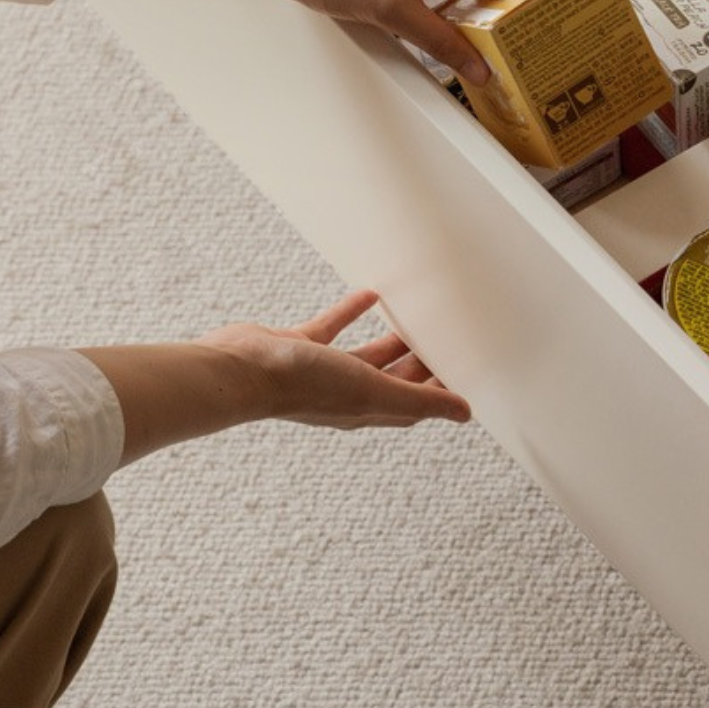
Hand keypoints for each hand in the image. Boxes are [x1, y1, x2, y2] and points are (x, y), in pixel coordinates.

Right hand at [197, 290, 470, 429]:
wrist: (242, 369)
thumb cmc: (305, 386)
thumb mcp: (374, 390)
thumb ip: (419, 400)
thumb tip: (466, 414)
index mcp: (364, 409)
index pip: (410, 407)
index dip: (437, 394)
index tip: (460, 372)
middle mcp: (344, 394)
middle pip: (392, 381)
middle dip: (417, 365)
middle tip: (444, 340)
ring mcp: (320, 371)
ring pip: (365, 355)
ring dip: (390, 339)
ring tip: (415, 317)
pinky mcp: (298, 346)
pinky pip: (332, 328)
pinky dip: (352, 311)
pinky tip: (370, 292)